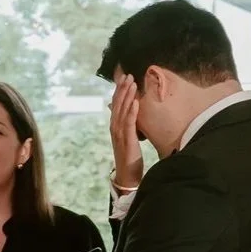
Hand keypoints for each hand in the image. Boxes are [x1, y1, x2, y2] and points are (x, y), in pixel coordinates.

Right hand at [109, 75, 143, 192]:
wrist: (126, 176)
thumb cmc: (129, 158)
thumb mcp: (127, 139)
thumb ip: (127, 126)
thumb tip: (129, 114)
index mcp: (115, 126)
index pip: (116, 105)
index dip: (119, 91)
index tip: (124, 78)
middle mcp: (115, 128)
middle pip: (117, 104)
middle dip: (122, 89)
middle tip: (128, 75)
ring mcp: (120, 134)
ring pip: (122, 111)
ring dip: (127, 96)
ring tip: (132, 83)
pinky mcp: (127, 140)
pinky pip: (129, 123)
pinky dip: (132, 111)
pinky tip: (135, 102)